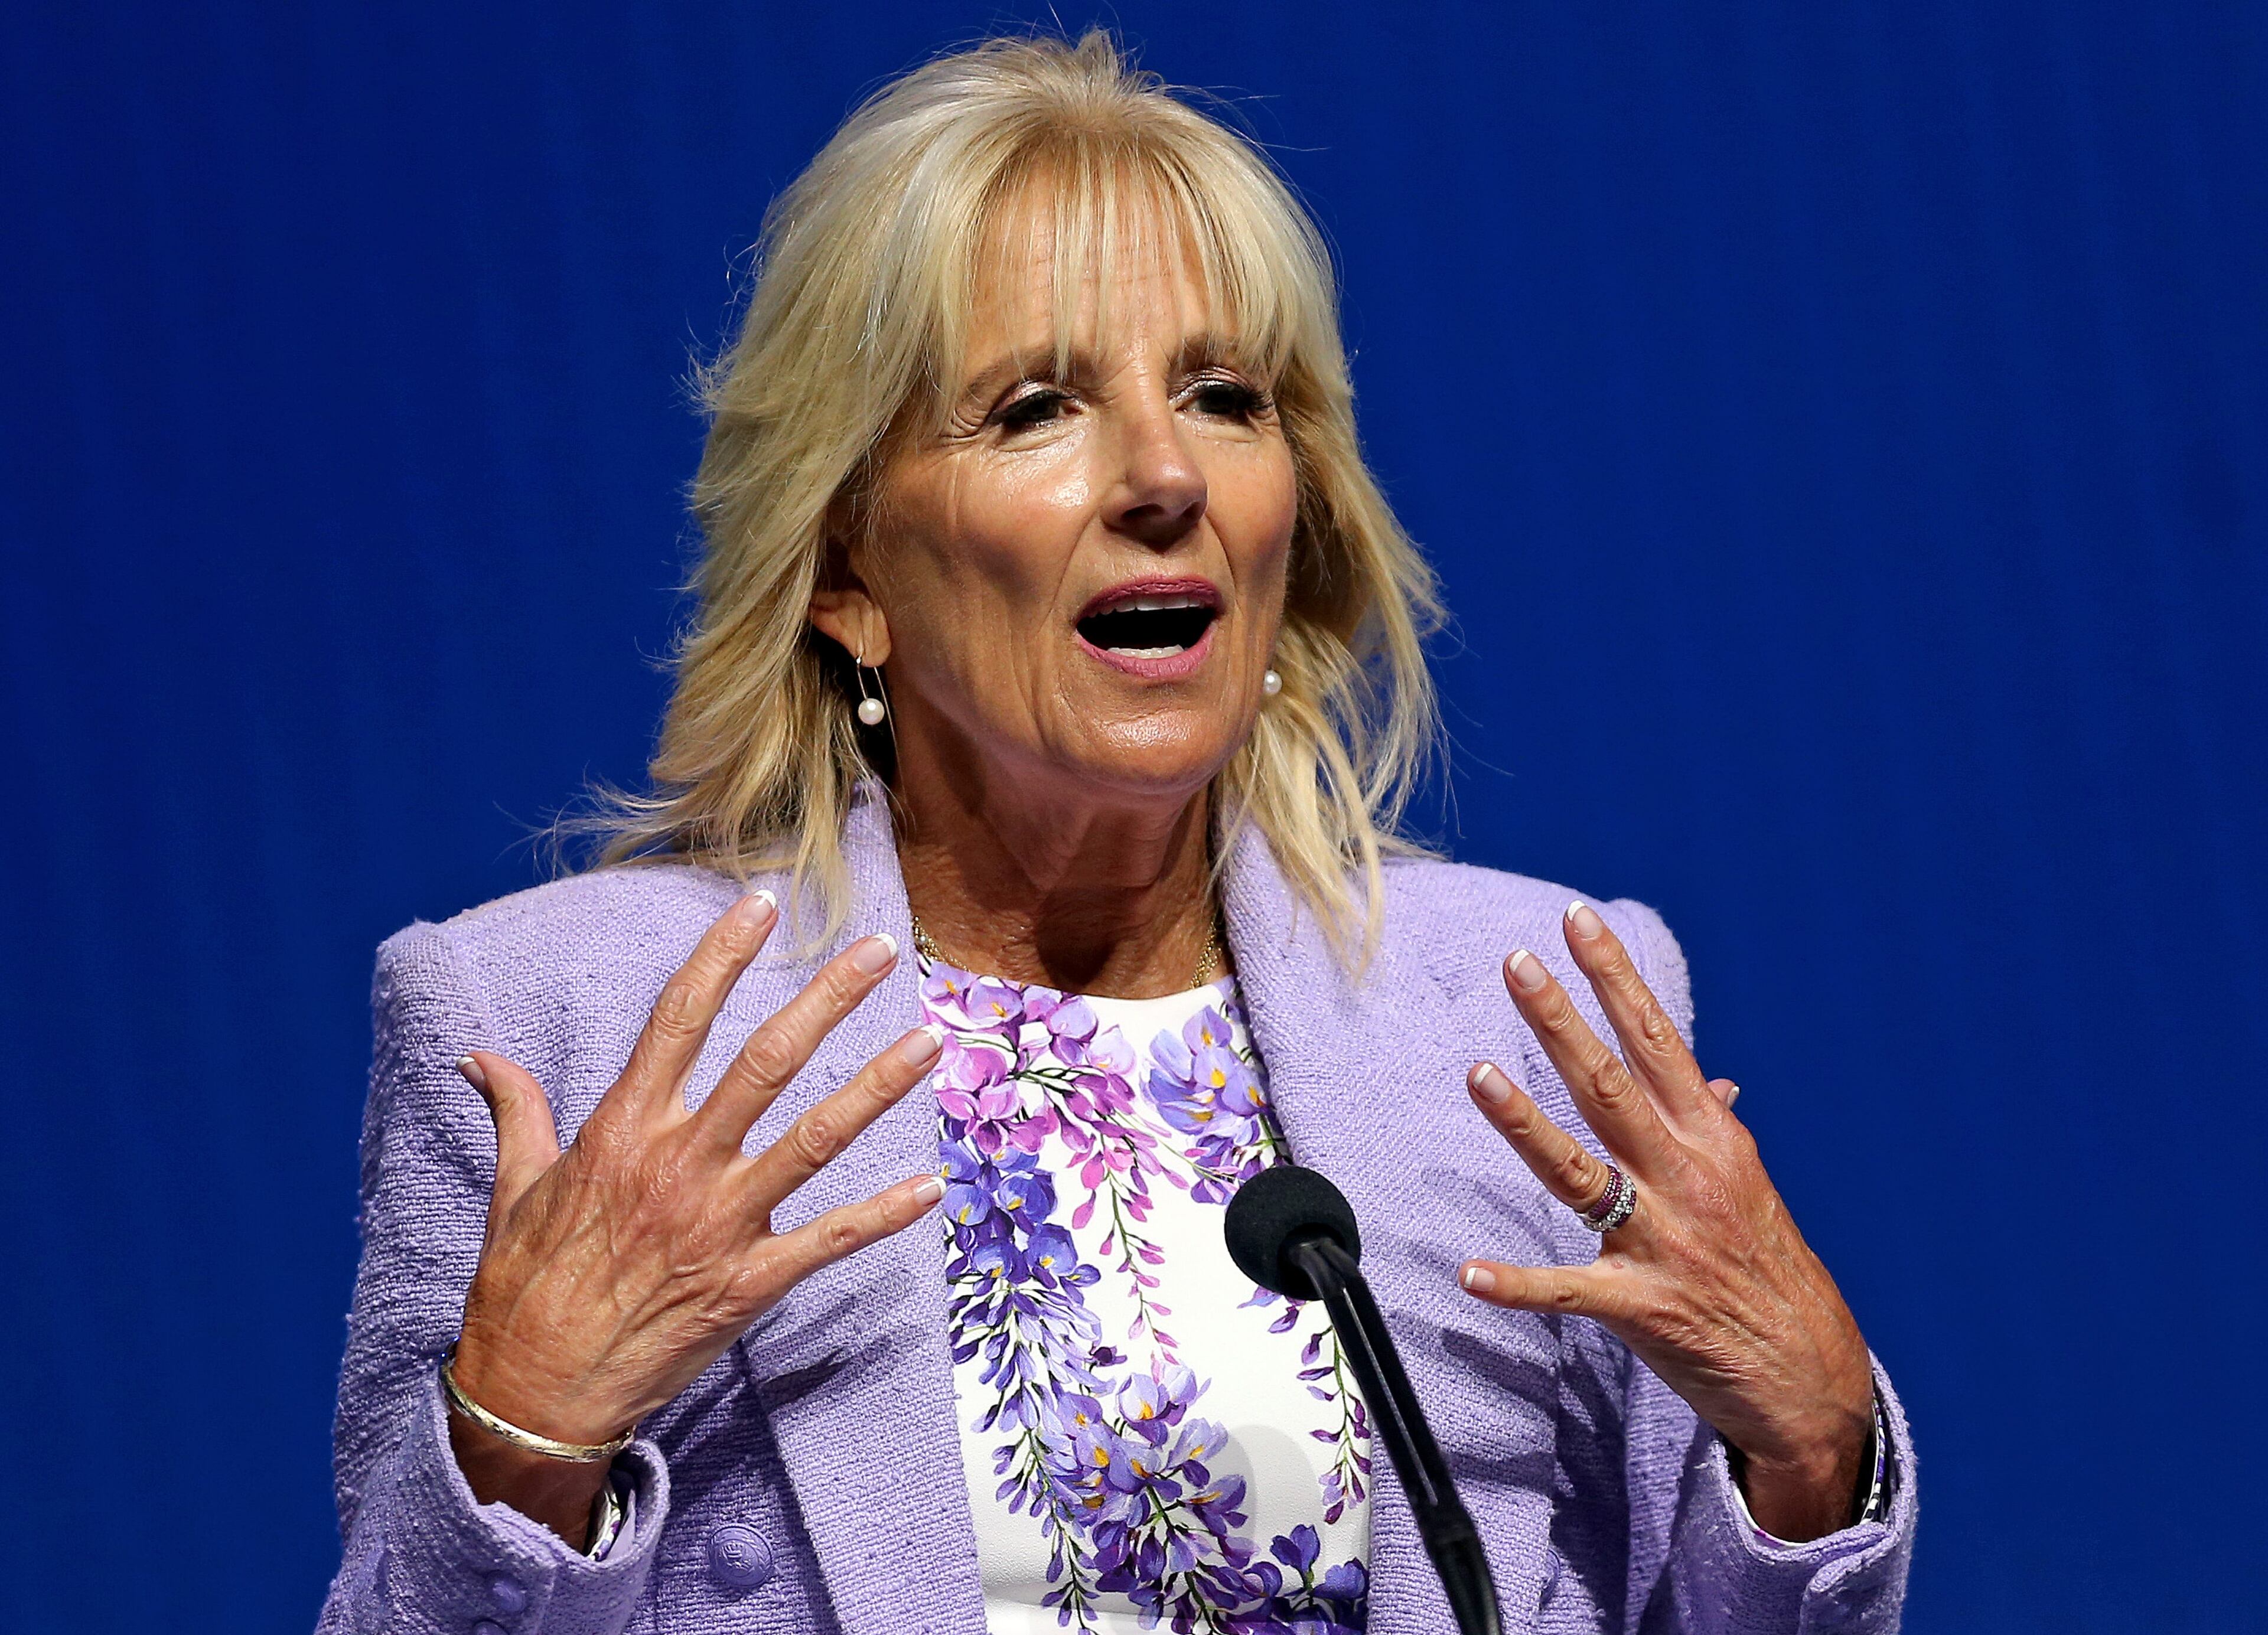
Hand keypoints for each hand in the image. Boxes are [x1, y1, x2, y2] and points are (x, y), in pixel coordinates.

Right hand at [445, 893, 944, 1543]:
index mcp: (623, 1129)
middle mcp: (679, 1163)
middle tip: (877, 949)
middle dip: (828, 999)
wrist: (533, 1395)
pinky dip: (883, 1214)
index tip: (763, 905)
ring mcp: (720, 1223)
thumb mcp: (515, 1188)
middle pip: (767, 1061)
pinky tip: (932, 1186)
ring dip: (877, 1087)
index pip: (678, 1017)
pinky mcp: (748, 1283)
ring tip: (929, 1042)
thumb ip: (516, 1112)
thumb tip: (480, 1056)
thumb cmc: (523, 1287)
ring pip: (815, 1138)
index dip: (722, 955)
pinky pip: (829, 1241)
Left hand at [1458, 902, 1874, 1541]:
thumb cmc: (1770, 1271)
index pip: (1657, 1040)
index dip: (1616, 978)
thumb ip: (1713, 1126)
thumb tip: (1711, 1075)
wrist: (1814, 1381)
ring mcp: (1663, 1242)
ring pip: (1580, 1172)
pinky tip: (1470, 1274)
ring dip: (1525, 1123)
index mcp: (1713, 1139)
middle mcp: (1687, 1178)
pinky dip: (1518, 1285)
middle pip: (1611, 1086)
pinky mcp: (1642, 1308)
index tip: (1576, 920)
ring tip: (1475, 1075)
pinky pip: (1568, 1291)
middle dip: (1561, 1023)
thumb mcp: (1748, 1186)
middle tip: (1515, 964)